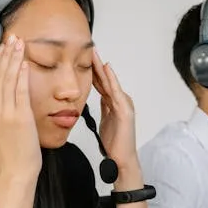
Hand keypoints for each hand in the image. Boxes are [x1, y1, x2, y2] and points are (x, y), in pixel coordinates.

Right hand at [0, 36, 40, 178]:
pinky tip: (24, 62)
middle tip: (10, 38)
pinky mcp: (20, 116)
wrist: (17, 170)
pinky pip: (20, 90)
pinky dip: (21, 74)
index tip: (1, 49)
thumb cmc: (9, 153)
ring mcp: (6, 113)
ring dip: (13, 59)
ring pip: (8, 79)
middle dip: (4, 55)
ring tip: (17, 43)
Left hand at [92, 49, 137, 170]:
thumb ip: (102, 109)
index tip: (82, 58)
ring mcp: (124, 104)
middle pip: (106, 79)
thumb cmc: (114, 143)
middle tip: (87, 48)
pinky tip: (106, 68)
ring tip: (94, 53)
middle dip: (96, 64)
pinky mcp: (125, 110)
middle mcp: (120, 100)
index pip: (101, 83)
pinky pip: (116, 91)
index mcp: (114, 103)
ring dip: (102, 67)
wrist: (121, 159)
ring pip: (110, 81)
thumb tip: (95, 100)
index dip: (93, 71)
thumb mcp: (104, 121)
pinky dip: (111, 79)